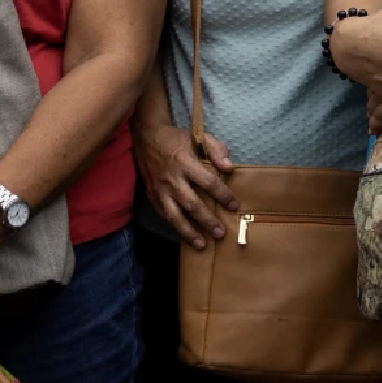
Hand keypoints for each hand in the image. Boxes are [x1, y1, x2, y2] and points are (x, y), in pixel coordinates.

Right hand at [136, 122, 238, 249]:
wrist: (147, 138)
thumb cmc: (178, 139)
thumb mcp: (200, 137)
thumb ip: (217, 151)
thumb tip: (230, 169)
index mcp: (185, 162)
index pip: (208, 182)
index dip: (222, 195)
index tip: (234, 206)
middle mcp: (172, 179)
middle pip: (192, 204)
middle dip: (207, 221)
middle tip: (221, 233)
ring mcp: (160, 190)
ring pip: (174, 216)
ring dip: (189, 232)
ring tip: (202, 245)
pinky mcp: (151, 196)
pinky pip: (164, 216)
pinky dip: (175, 228)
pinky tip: (186, 237)